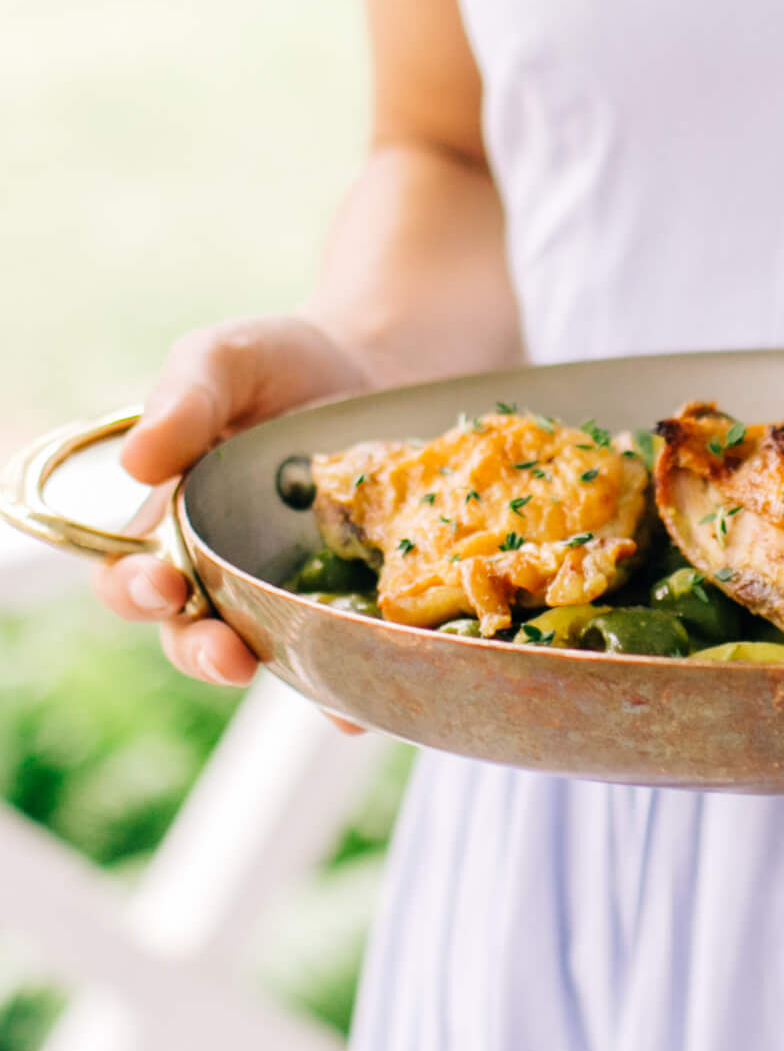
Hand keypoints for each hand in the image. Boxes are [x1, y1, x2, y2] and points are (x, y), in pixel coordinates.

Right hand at [95, 315, 370, 690]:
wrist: (385, 366)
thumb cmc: (284, 365)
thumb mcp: (226, 360)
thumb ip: (184, 400)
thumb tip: (136, 462)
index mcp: (172, 526)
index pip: (130, 578)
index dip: (136, 591)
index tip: (162, 583)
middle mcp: (224, 574)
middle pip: (194, 636)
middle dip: (204, 652)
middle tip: (227, 654)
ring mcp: (292, 593)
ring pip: (274, 654)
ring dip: (287, 675)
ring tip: (313, 687)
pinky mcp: (356, 600)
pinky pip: (351, 650)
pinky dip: (358, 678)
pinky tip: (376, 690)